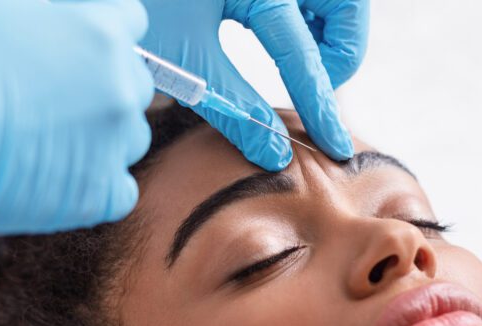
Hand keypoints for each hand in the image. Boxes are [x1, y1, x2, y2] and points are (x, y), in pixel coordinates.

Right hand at [0, 0, 154, 234]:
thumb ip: (44, 13)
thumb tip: (53, 19)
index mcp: (100, 34)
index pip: (129, 23)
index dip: (101, 32)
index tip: (80, 45)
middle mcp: (120, 89)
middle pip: (134, 83)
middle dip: (102, 85)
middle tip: (54, 94)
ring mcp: (114, 145)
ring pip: (130, 137)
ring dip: (103, 134)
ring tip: (51, 136)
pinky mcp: (98, 195)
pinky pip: (118, 190)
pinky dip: (95, 184)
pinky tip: (60, 174)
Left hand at [140, 0, 368, 170]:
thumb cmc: (134, 0)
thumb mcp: (182, 55)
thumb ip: (234, 105)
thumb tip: (275, 154)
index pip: (305, 56)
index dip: (321, 108)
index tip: (336, 148)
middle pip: (347, 8)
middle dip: (341, 52)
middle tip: (311, 81)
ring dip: (329, 31)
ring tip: (297, 56)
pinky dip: (309, 14)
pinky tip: (278, 31)